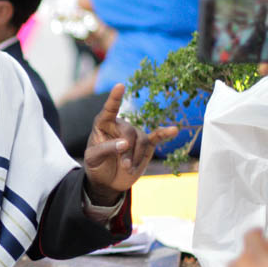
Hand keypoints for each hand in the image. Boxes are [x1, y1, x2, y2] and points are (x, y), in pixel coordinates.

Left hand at [83, 83, 178, 202]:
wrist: (107, 181)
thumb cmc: (96, 165)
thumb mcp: (93, 158)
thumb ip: (106, 148)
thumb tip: (125, 143)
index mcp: (103, 123)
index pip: (109, 109)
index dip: (115, 98)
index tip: (120, 86)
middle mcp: (121, 125)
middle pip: (129, 133)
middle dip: (127, 151)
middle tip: (124, 165)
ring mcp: (135, 134)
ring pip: (142, 141)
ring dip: (136, 157)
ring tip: (128, 169)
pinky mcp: (146, 144)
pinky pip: (157, 137)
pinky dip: (165, 133)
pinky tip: (174, 130)